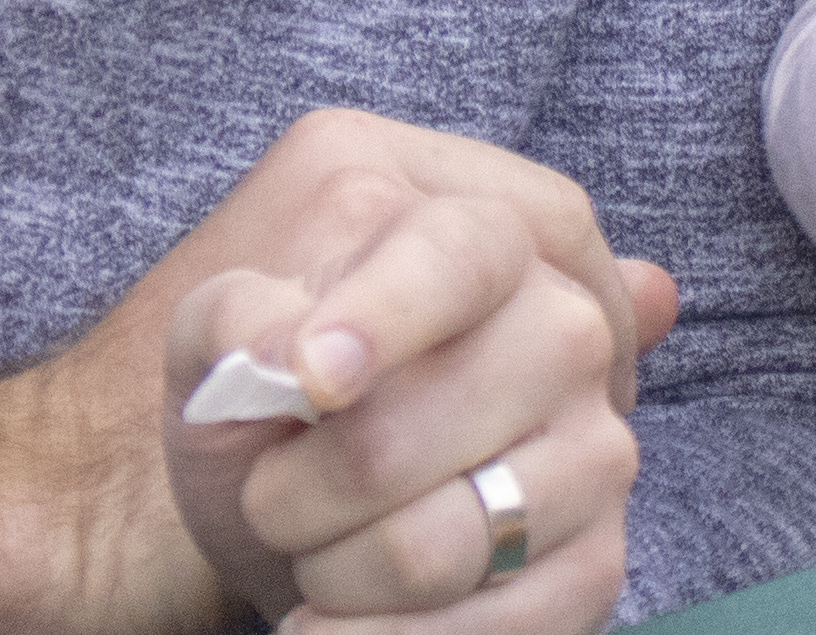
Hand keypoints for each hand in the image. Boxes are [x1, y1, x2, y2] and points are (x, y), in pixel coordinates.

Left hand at [0, 106, 674, 633]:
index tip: (312, 381)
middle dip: (324, 477)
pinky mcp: (598, 557)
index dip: (390, 315)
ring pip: (464, 534)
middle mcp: (564, 321)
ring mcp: (597, 441)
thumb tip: (291, 354)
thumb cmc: (254, 390)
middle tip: (268, 494)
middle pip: (456, 402)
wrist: (263, 489)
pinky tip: (334, 624)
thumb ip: (243, 317)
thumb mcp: (217, 331)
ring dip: (344, 567)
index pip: (460, 253)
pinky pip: (512, 624)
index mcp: (473, 222)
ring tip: (307, 552)